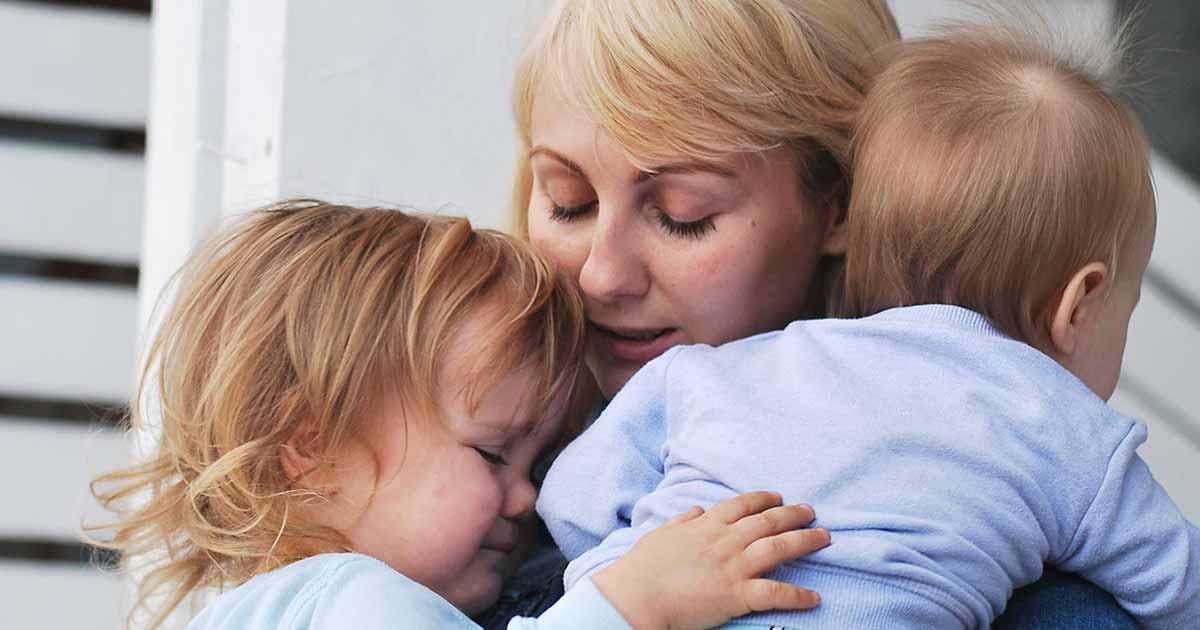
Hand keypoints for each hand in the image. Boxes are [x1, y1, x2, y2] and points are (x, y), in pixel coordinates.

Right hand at [591, 491, 829, 628]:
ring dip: (804, 541)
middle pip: (768, 521)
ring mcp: (734, 566)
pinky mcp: (737, 594)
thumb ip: (682, 521)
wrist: (636, 595)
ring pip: (779, 547)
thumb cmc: (643, 567)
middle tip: (810, 511)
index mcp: (706, 525)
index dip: (763, 499)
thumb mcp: (660, 533)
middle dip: (793, 514)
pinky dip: (798, 596)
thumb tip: (697, 509)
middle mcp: (725, 540)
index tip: (777, 496)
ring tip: (824, 537)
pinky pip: (775, 593)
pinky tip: (814, 598)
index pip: (742, 505)